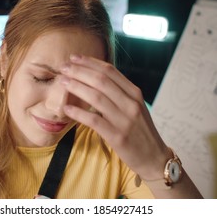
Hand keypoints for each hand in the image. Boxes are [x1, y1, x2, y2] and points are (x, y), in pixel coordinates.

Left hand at [61, 54, 168, 179]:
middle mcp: (131, 104)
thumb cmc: (140, 131)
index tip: (74, 57)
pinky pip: (94, 120)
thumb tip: (95, 77)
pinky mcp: (118, 137)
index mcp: (134, 93)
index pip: (110, 71)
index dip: (90, 62)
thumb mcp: (135, 107)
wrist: (154, 157)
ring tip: (62, 82)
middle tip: (63, 67)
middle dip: (80, 71)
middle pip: (101, 80)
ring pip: (96, 97)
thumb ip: (119, 93)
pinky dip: (78, 113)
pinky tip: (66, 108)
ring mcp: (125, 120)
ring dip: (76, 87)